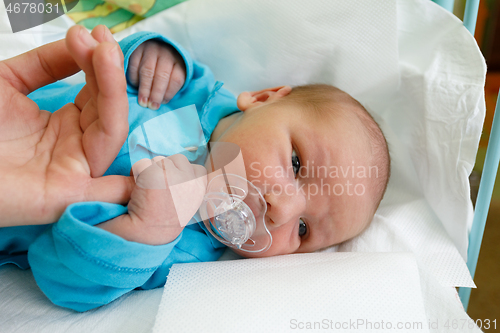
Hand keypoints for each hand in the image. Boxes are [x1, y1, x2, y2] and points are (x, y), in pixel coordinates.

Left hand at [0, 25, 132, 226]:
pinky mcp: (71, 193)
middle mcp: (75, 145)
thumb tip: (84, 42)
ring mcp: (76, 169)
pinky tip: (149, 129)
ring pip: (112, 131)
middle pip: (109, 108)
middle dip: (108, 70)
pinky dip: (137, 172)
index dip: (97, 63)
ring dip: (114, 91)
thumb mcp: (8, 81)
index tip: (89, 33)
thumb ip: (46, 63)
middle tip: (100, 37)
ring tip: (104, 52)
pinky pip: (111, 185)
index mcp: (65, 123)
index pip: (97, 93)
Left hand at [98, 155, 206, 244]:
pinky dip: (137, 173)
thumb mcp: (189, 203)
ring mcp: (173, 176)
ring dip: (151, 170)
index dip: (182, 174)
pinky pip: (142, 164)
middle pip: (178, 160)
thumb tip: (188, 166)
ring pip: (159, 160)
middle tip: (159, 188)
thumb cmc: (166, 221)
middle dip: (167, 169)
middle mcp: (190, 181)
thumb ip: (191, 185)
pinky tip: (138, 189)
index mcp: (200, 189)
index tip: (173, 188)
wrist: (147, 234)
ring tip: (149, 190)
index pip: (197, 169)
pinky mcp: (154, 174)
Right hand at [127, 40, 185, 109]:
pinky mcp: (136, 48)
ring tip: (142, 101)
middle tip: (151, 106)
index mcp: (179, 62)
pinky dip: (134, 78)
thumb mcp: (173, 75)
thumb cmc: (165, 68)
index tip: (162, 103)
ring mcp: (151, 49)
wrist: (153, 46)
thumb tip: (161, 103)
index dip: (169, 93)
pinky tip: (135, 86)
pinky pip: (134, 65)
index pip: (176, 79)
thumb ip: (170, 88)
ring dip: (144, 89)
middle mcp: (166, 53)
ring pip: (147, 71)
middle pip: (162, 76)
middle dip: (156, 93)